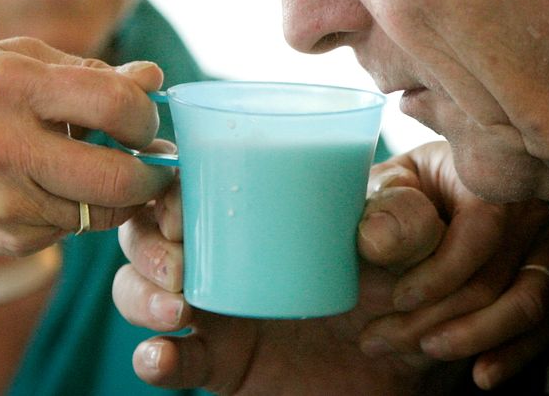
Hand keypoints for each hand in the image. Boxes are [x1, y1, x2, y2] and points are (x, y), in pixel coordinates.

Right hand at [0, 37, 175, 254]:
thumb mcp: (14, 63)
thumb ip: (89, 70)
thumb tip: (154, 78)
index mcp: (10, 85)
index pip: (114, 104)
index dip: (145, 115)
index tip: (144, 119)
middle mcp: (4, 145)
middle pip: (117, 175)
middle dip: (152, 172)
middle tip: (155, 161)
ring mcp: (5, 200)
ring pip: (104, 209)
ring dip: (123, 194)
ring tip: (113, 170)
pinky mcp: (10, 236)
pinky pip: (76, 227)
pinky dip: (85, 209)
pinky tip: (65, 188)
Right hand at [113, 141, 548, 393]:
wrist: (403, 369)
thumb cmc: (399, 288)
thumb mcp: (413, 248)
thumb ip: (407, 222)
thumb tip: (369, 231)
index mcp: (251, 209)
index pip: (185, 179)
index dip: (164, 189)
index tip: (182, 211)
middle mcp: (219, 253)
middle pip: (143, 230)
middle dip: (144, 243)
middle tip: (179, 264)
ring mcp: (211, 310)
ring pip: (135, 288)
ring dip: (140, 294)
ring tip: (178, 311)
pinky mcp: (215, 364)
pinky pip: (167, 359)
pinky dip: (153, 359)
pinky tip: (161, 357)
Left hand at [357, 142, 548, 388]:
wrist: (408, 241)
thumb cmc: (391, 211)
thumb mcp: (374, 201)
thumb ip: (379, 214)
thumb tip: (382, 238)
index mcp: (480, 171)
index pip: (479, 229)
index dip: (439, 273)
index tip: (398, 299)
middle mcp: (525, 201)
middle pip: (494, 275)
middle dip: (432, 319)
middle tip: (378, 338)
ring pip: (526, 304)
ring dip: (468, 338)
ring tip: (421, 350)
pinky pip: (547, 324)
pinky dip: (513, 354)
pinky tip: (480, 373)